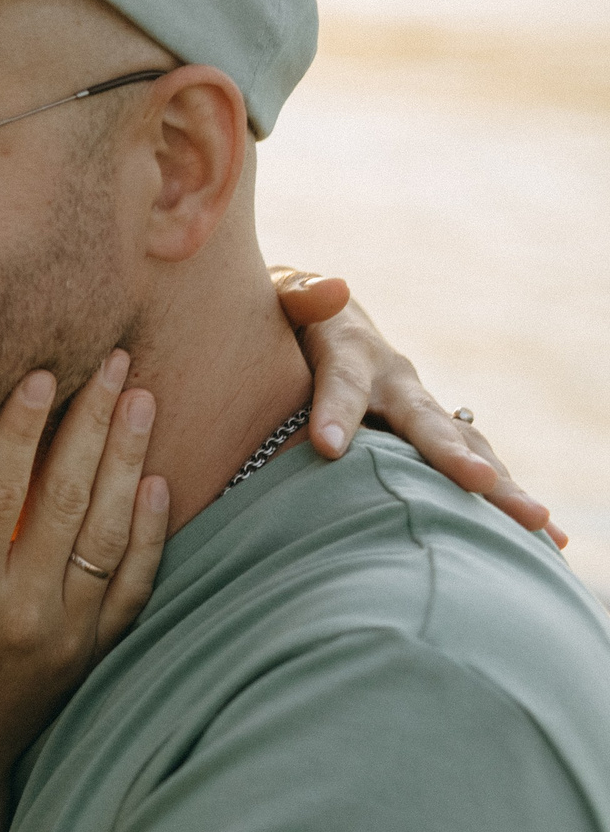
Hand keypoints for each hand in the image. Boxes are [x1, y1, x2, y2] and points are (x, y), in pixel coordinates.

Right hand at [0, 352, 167, 831]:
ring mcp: (69, 633)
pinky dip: (152, 534)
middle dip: (93, 423)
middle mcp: (27, 612)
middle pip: (72, 499)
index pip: (3, 493)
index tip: (39, 375)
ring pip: (112, 533)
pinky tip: (157, 483)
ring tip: (143, 400)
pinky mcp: (91, 650)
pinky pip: (133, 585)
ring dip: (130, 460)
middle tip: (114, 363)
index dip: (22, 430)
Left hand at [272, 269, 564, 546]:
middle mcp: (398, 383)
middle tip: (480, 483)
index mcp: (350, 351)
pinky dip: (502, 502)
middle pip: (425, 423)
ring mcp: (420, 411)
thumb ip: (301, 296)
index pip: (343, 383)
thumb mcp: (287, 299)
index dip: (337, 412)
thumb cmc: (292, 315)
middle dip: (451, 456)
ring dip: (499, 487)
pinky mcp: (432, 436)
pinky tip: (545, 541)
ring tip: (538, 523)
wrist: (325, 319)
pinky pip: (470, 469)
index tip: (328, 447)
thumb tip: (330, 289)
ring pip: (465, 450)